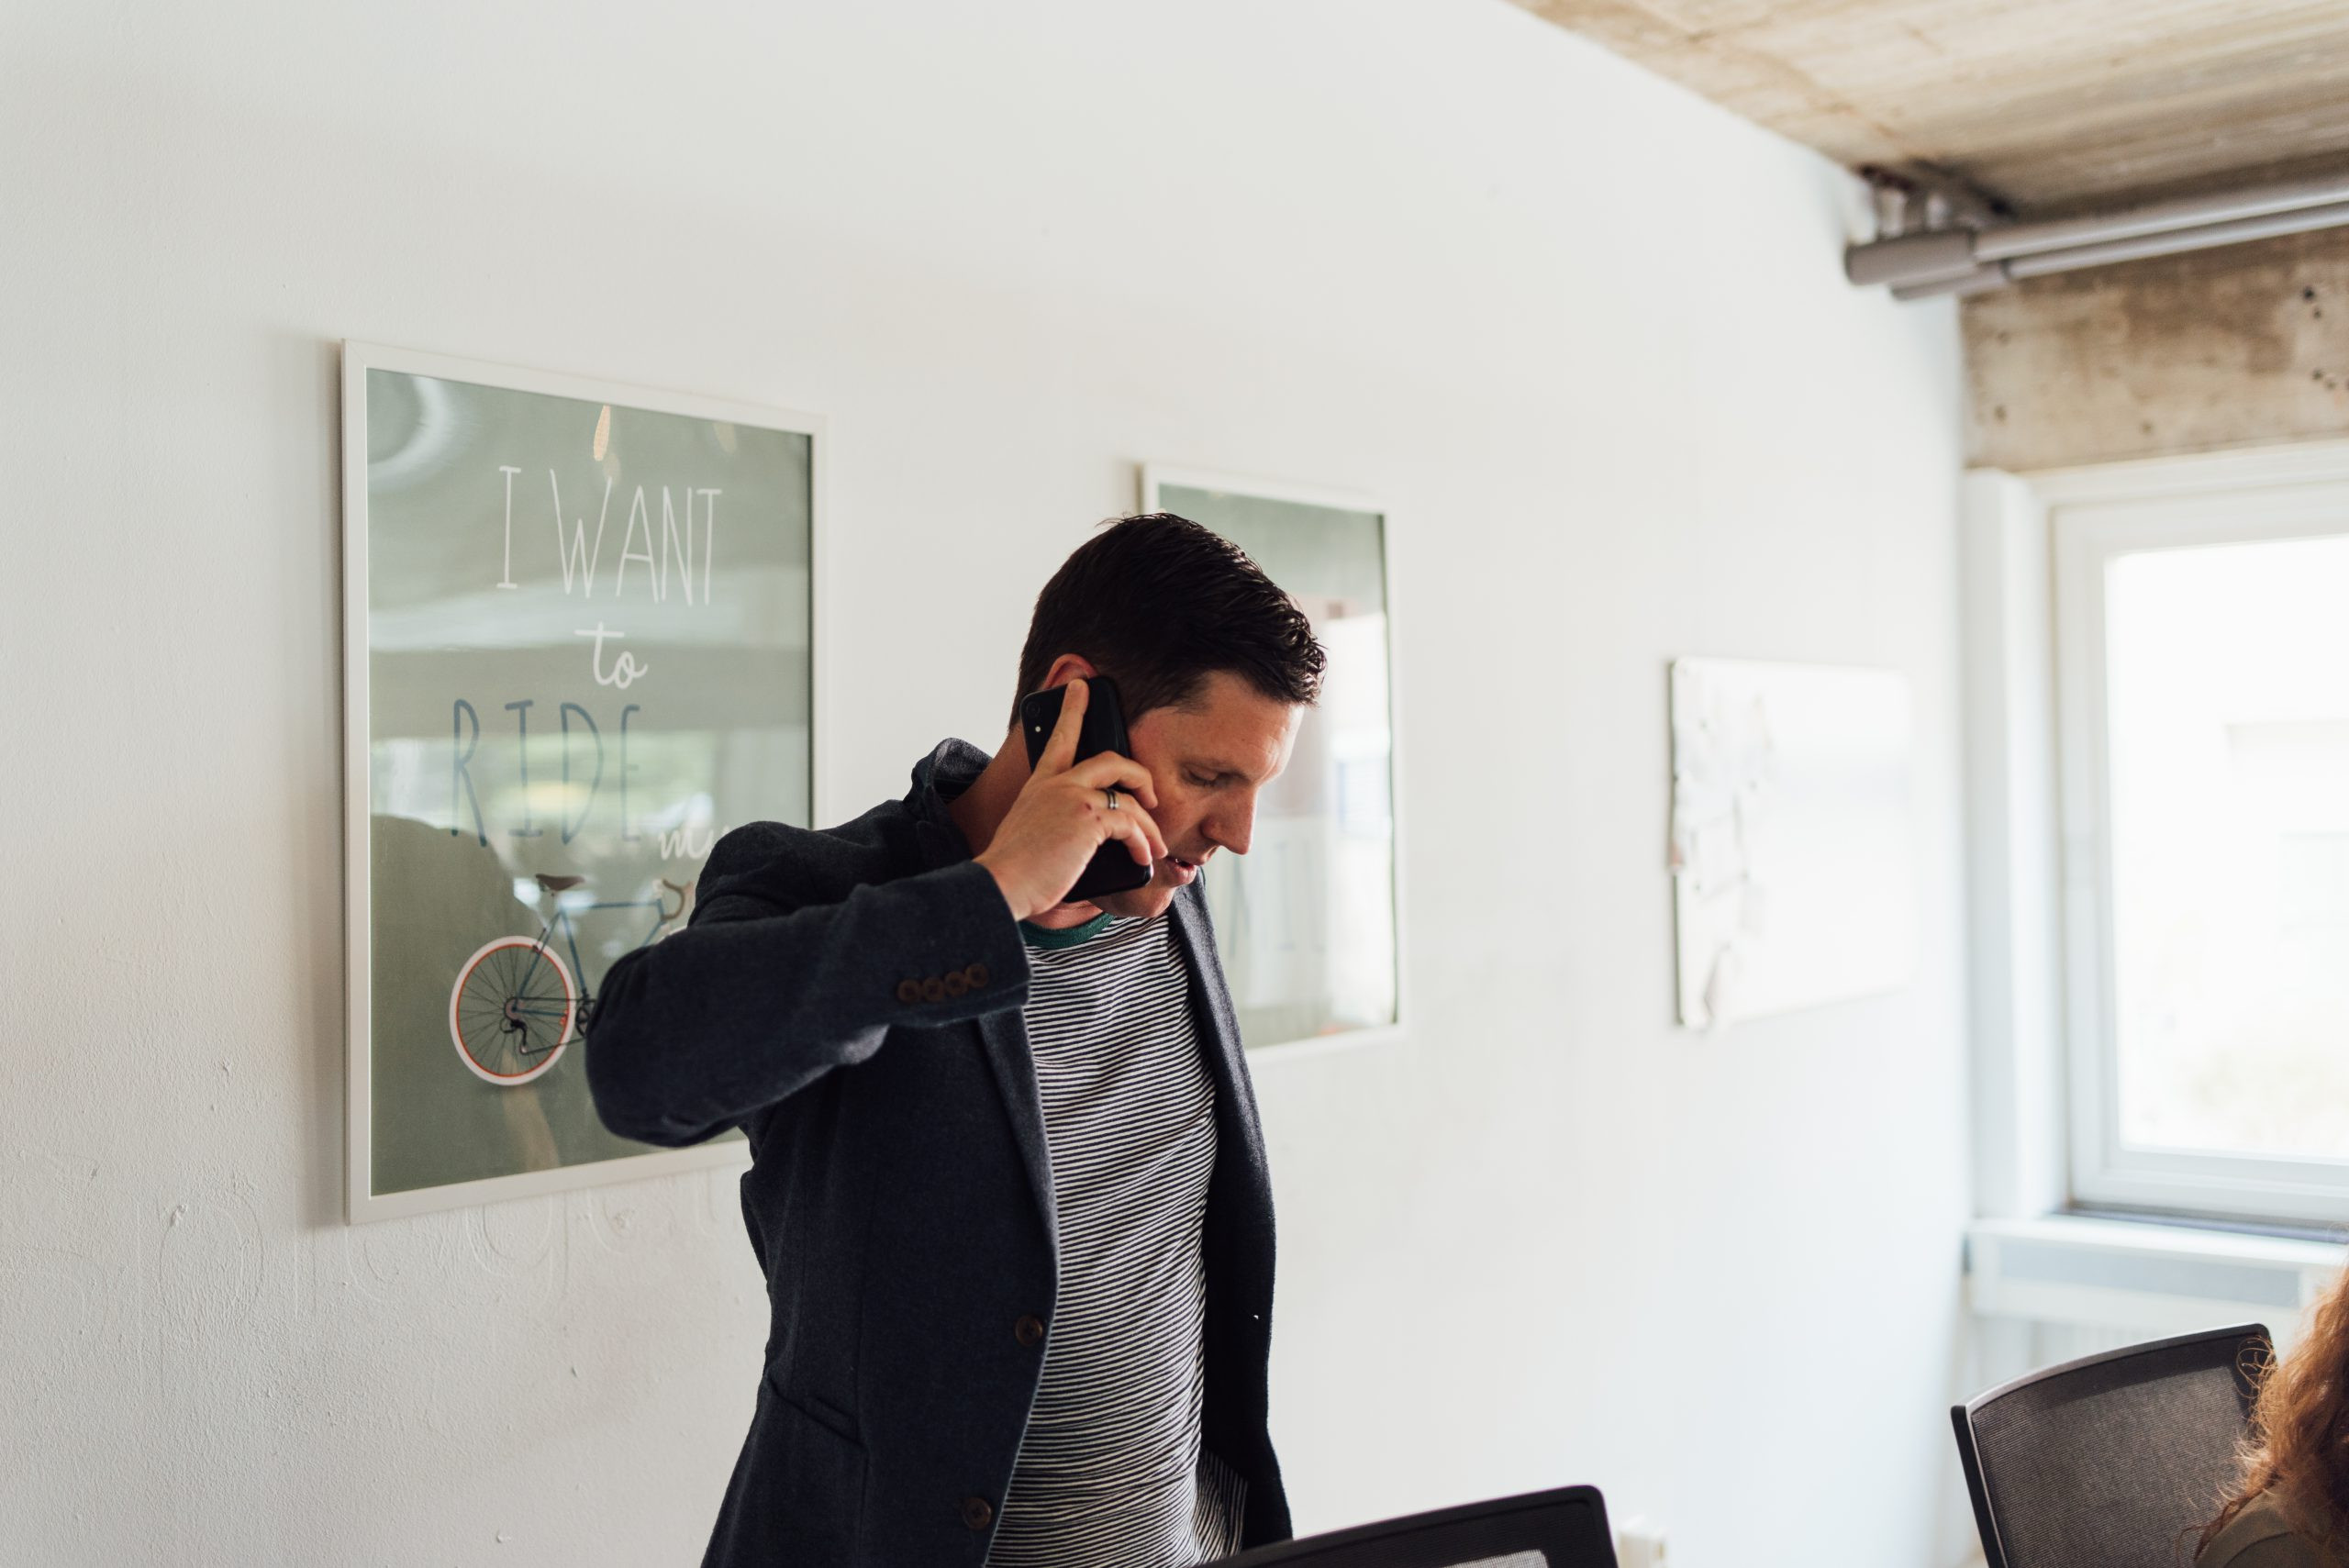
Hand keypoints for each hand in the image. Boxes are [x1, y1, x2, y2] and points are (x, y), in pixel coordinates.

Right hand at [976, 679, 1166, 920]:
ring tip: (1155, 846)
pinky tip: (1143, 856)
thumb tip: (1092, 841)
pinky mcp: (1089, 817)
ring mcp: (1073, 797)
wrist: (1003, 882)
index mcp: (1040, 785)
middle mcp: (1057, 784)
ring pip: (1129, 797)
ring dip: (1150, 826)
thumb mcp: (1032, 833)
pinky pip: (1131, 822)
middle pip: (1110, 759)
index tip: (1080, 686)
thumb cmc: (1016, 870)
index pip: (1059, 737)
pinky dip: (1143, 841)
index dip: (1073, 708)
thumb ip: (1057, 824)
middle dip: (1140, 775)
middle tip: (1151, 796)